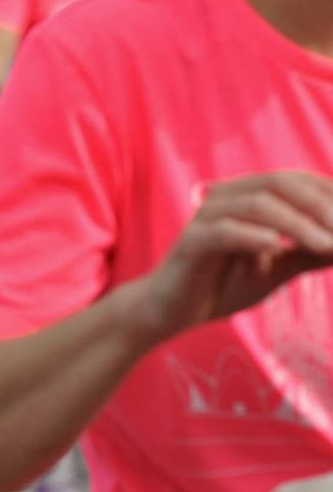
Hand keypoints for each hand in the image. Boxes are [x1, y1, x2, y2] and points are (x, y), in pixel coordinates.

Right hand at [137, 172, 332, 341]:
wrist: (174, 310)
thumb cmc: (224, 284)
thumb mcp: (279, 268)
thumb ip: (311, 253)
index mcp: (249, 197)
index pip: (298, 181)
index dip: (332, 193)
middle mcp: (227, 198)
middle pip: (280, 183)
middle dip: (321, 205)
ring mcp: (206, 217)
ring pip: (256, 203)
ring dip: (297, 223)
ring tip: (327, 245)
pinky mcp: (191, 242)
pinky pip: (223, 231)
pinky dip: (253, 236)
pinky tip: (277, 248)